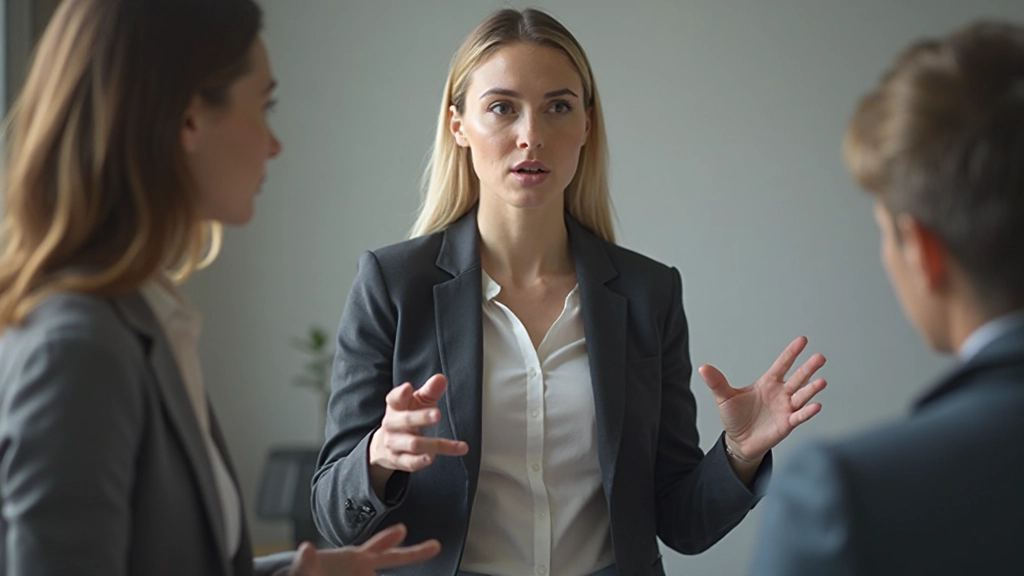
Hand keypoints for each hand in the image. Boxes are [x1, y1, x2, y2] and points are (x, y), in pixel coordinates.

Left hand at [287, 524, 439, 575]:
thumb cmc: (307, 573)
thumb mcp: (304, 567)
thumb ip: (306, 561)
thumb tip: (306, 547)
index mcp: (355, 558)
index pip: (377, 547)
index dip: (389, 537)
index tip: (401, 529)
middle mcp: (366, 568)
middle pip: (394, 558)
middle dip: (415, 552)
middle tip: (435, 545)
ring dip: (407, 563)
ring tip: (428, 552)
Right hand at [370, 374, 468, 472]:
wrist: (385, 445)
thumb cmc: (407, 417)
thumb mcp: (417, 402)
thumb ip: (430, 391)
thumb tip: (441, 379)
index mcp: (396, 406)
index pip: (394, 398)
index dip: (400, 393)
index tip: (408, 388)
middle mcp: (392, 424)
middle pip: (406, 420)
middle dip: (421, 418)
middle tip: (437, 414)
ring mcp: (394, 443)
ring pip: (413, 443)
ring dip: (430, 444)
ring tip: (444, 444)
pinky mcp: (398, 460)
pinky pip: (409, 462)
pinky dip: (420, 461)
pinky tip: (432, 458)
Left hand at [699, 336, 825, 460]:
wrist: (739, 441)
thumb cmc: (735, 417)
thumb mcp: (724, 398)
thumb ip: (717, 382)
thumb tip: (703, 368)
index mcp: (767, 383)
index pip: (782, 364)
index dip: (791, 353)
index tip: (802, 340)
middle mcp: (780, 393)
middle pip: (798, 378)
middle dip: (808, 368)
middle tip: (819, 357)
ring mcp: (786, 408)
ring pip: (802, 396)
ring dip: (812, 389)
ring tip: (821, 381)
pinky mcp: (787, 423)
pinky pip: (799, 416)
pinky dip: (808, 411)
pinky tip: (816, 405)